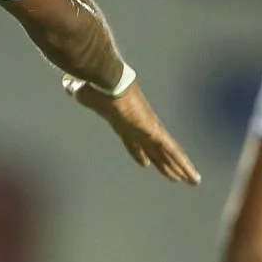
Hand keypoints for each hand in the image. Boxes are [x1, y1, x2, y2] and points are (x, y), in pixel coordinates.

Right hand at [63, 75, 200, 183]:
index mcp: (123, 122)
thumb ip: (77, 89)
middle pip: (155, 150)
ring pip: (168, 152)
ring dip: (181, 167)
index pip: (133, 141)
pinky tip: (190, 174)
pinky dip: (181, 162)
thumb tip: (69, 83)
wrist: (106, 79)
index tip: (146, 164)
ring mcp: (148, 128)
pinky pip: (170, 150)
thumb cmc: (93, 85)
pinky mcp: (153, 130)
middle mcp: (139, 126)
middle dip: (166, 164)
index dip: (140, 153)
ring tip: (193, 181)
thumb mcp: (82, 90)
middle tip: (178, 177)